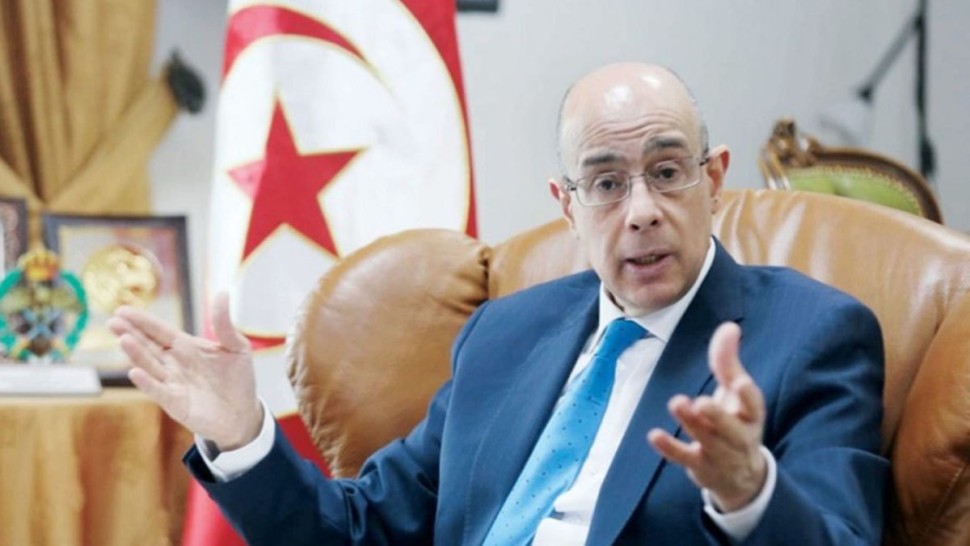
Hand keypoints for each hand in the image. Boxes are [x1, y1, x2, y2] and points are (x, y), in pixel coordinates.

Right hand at [106, 293, 262, 450]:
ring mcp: (172, 383)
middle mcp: (173, 363)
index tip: (122, 310)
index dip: (142, 321)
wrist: (243, 413)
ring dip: (135, 354)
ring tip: (123, 339)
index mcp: (186, 347)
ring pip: (149, 366)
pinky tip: (135, 372)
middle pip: (147, 346)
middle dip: (130, 333)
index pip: (160, 331)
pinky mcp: (175, 403)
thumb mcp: (236, 347)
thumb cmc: (238, 379)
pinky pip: (158, 391)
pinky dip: (147, 382)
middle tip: (112, 321)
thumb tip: (222, 293)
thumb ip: (224, 324)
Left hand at [647, 322, 766, 511]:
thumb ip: (728, 360)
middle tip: (702, 402)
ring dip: (691, 424)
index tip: (739, 383)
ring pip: (707, 440)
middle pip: (731, 429)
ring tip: (677, 403)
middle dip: (717, 417)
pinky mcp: (699, 465)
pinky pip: (684, 457)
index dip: (747, 396)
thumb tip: (730, 326)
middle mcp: (739, 436)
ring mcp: (719, 454)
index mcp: (750, 415)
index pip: (753, 405)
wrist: (740, 475)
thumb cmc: (736, 421)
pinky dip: (670, 448)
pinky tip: (654, 435)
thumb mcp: (735, 392)